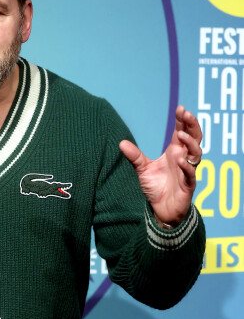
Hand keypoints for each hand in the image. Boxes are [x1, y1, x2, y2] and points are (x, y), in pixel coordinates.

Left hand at [119, 105, 201, 226]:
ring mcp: (187, 172)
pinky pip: (191, 175)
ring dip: (191, 143)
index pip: (182, 132)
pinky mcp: (188, 186)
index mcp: (175, 152)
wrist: (161, 210)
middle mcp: (184, 159)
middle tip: (187, 114)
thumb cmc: (156, 187)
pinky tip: (180, 160)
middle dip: (192, 125)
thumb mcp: (143, 169)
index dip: (183, 121)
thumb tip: (121, 143)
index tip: (180, 108)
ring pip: (196, 154)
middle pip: (194, 138)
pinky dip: (187, 167)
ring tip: (181, 135)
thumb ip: (134, 156)